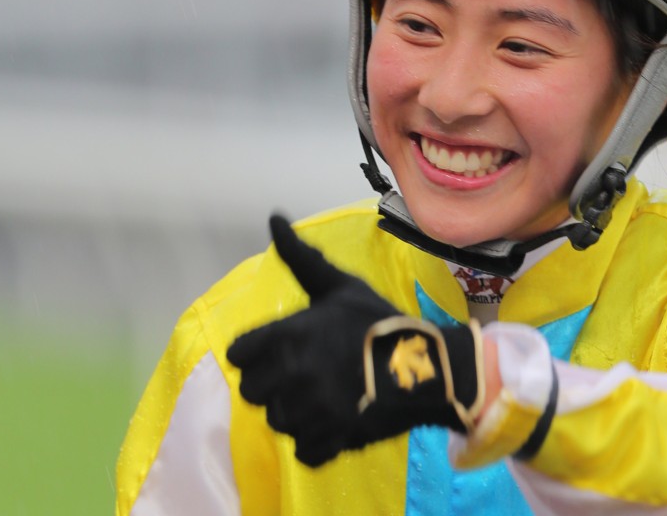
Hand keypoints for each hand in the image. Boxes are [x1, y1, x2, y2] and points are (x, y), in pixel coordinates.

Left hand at [226, 214, 483, 466]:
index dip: (259, 353)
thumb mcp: (340, 286)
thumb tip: (273, 217)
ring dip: (298, 413)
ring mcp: (308, 411)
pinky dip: (319, 441)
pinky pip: (304, 450)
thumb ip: (301, 258)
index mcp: (287, 336)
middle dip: (276, 385)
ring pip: (278, 422)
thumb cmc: (379, 321)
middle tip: (309, 375)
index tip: (285, 351)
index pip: (239, 355)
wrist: (426, 367)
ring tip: (329, 398)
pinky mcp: (327, 440)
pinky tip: (340, 420)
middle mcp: (290, 374)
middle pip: (253, 392)